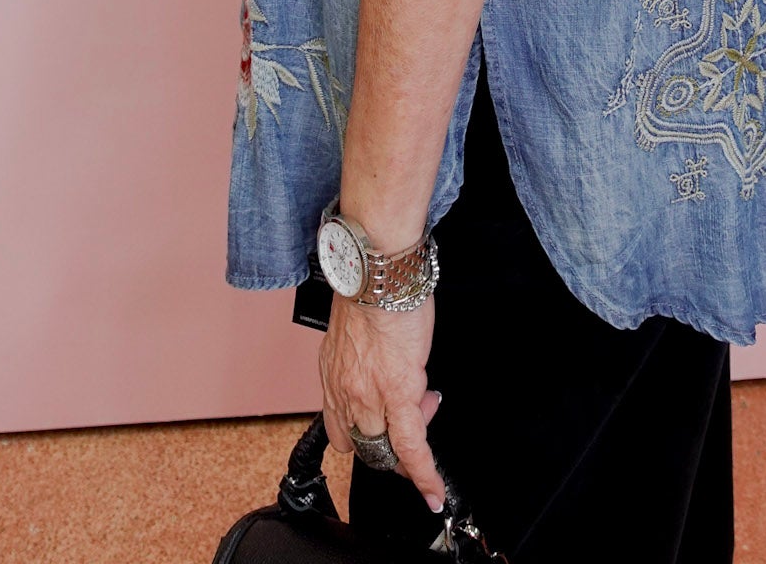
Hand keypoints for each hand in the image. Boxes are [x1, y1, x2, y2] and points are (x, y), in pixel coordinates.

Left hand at [319, 291, 445, 512]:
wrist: (379, 273)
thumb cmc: (371, 288)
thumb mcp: (354, 329)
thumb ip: (362, 356)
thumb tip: (385, 366)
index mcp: (333, 374)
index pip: (341, 428)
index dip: (366, 435)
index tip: (383, 431)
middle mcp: (344, 391)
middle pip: (364, 443)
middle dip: (391, 439)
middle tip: (416, 410)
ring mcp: (370, 397)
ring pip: (386, 448)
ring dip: (408, 447)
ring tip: (426, 410)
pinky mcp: (399, 395)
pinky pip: (411, 447)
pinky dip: (423, 474)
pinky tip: (433, 491)